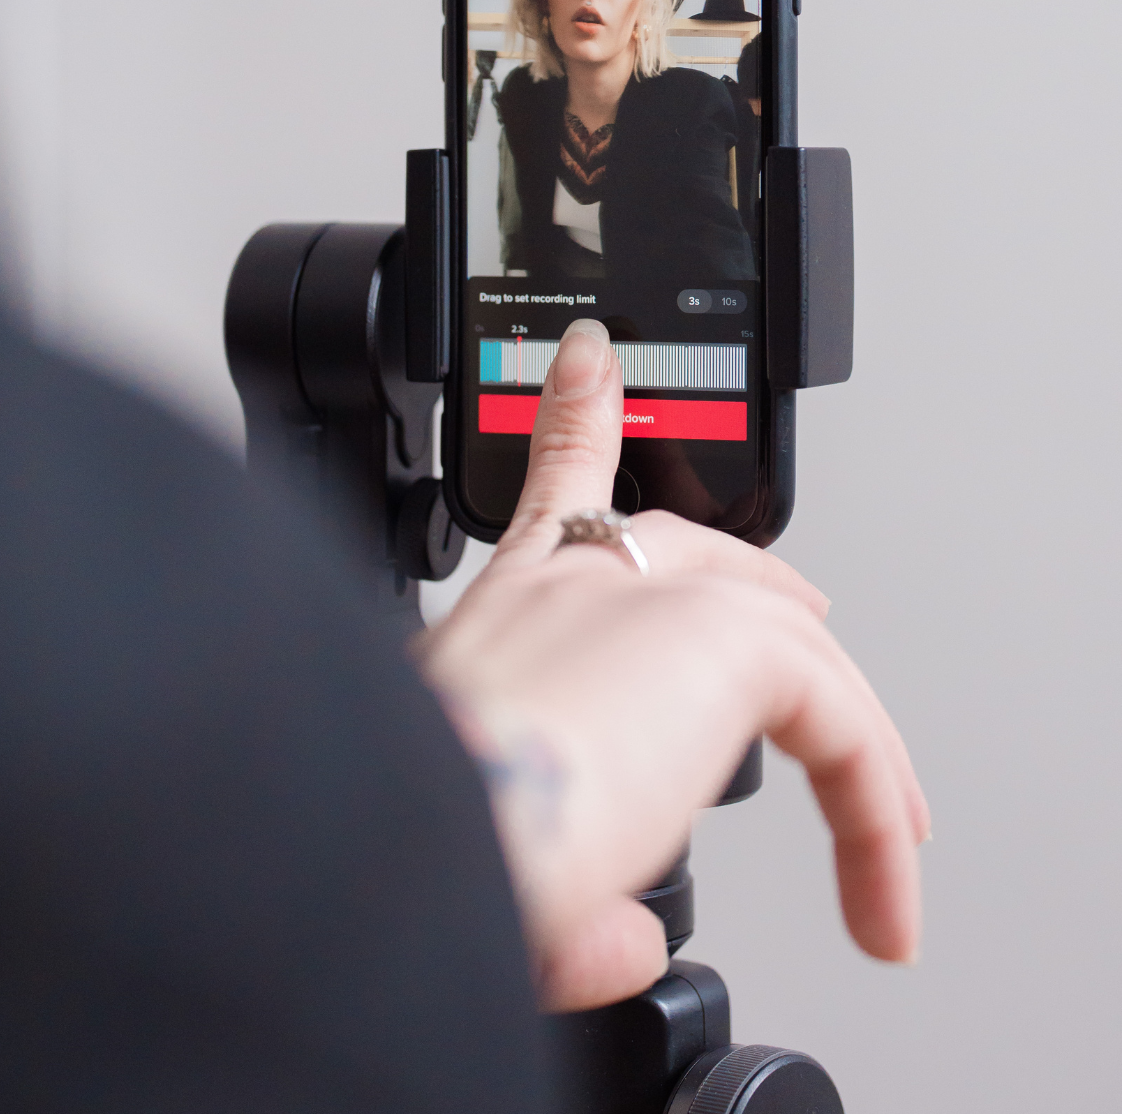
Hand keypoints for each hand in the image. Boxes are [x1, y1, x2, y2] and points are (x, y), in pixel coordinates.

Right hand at [418, 319, 929, 1011]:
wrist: (404, 835)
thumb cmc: (425, 844)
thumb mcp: (491, 863)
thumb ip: (566, 900)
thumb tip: (620, 936)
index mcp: (511, 621)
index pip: (554, 496)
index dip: (577, 419)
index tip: (590, 362)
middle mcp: (571, 590)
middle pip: (682, 548)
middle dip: (747, 585)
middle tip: (799, 618)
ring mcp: (642, 597)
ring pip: (776, 640)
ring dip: (842, 737)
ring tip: (888, 816)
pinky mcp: (714, 639)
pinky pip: (834, 714)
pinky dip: (871, 799)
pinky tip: (894, 867)